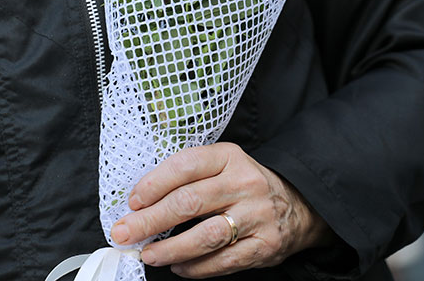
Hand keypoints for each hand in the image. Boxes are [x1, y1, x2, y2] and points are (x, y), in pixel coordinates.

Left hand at [110, 143, 334, 277]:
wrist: (297, 206)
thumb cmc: (245, 186)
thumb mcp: (222, 166)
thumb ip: (189, 177)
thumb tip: (141, 203)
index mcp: (228, 157)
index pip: (186, 165)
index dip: (154, 183)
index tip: (132, 201)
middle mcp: (244, 183)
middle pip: (189, 202)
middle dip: (151, 220)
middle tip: (126, 232)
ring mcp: (256, 215)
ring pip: (206, 235)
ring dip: (170, 248)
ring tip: (149, 254)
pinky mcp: (264, 245)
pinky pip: (223, 261)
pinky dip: (196, 268)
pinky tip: (178, 266)